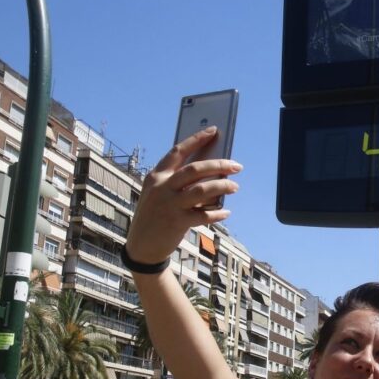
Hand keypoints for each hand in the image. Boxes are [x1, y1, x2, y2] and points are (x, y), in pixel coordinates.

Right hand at [125, 127, 241, 264]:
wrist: (141, 247)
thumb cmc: (155, 216)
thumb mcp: (159, 194)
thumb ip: (178, 183)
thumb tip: (210, 172)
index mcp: (156, 176)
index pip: (178, 151)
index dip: (197, 139)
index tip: (213, 131)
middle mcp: (162, 187)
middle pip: (195, 169)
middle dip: (219, 165)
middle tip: (236, 166)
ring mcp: (169, 204)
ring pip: (203, 189)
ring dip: (223, 186)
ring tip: (235, 186)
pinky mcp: (177, 222)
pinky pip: (205, 214)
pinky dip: (218, 213)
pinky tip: (226, 212)